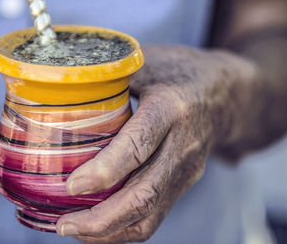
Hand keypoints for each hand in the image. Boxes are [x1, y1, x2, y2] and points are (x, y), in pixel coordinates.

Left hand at [56, 45, 255, 242]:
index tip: (71, 186)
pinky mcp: (182, 183)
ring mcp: (186, 170)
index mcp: (171, 108)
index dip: (104, 171)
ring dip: (109, 231)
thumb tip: (60, 82)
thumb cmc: (179, 73)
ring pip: (149, 215)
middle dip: (100, 219)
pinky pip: (154, 214)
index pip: (138, 146)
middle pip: (144, 195)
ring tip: (72, 230)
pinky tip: (96, 225)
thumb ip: (110, 73)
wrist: (226, 95)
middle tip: (62, 225)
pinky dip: (122, 227)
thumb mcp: (148, 60)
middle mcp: (182, 146)